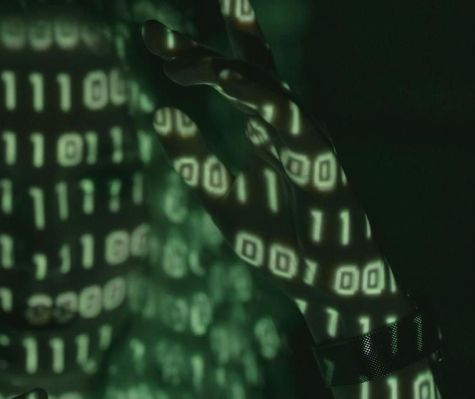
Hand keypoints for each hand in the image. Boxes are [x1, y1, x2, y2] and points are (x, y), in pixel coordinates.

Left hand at [142, 2, 413, 340]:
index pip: (228, 78)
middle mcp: (285, 124)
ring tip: (179, 64)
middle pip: (241, 69)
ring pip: (263, 85)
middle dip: (198, 49)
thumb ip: (194, 160)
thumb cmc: (281, 247)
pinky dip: (258, 94)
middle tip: (150, 33)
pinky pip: (288, 115)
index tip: (148, 36)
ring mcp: (304, 136)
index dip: (193, 52)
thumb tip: (160, 113)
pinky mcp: (319, 157)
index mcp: (263, 130)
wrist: (326, 288)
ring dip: (221, 69)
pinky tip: (226, 80)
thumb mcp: (221, 199)